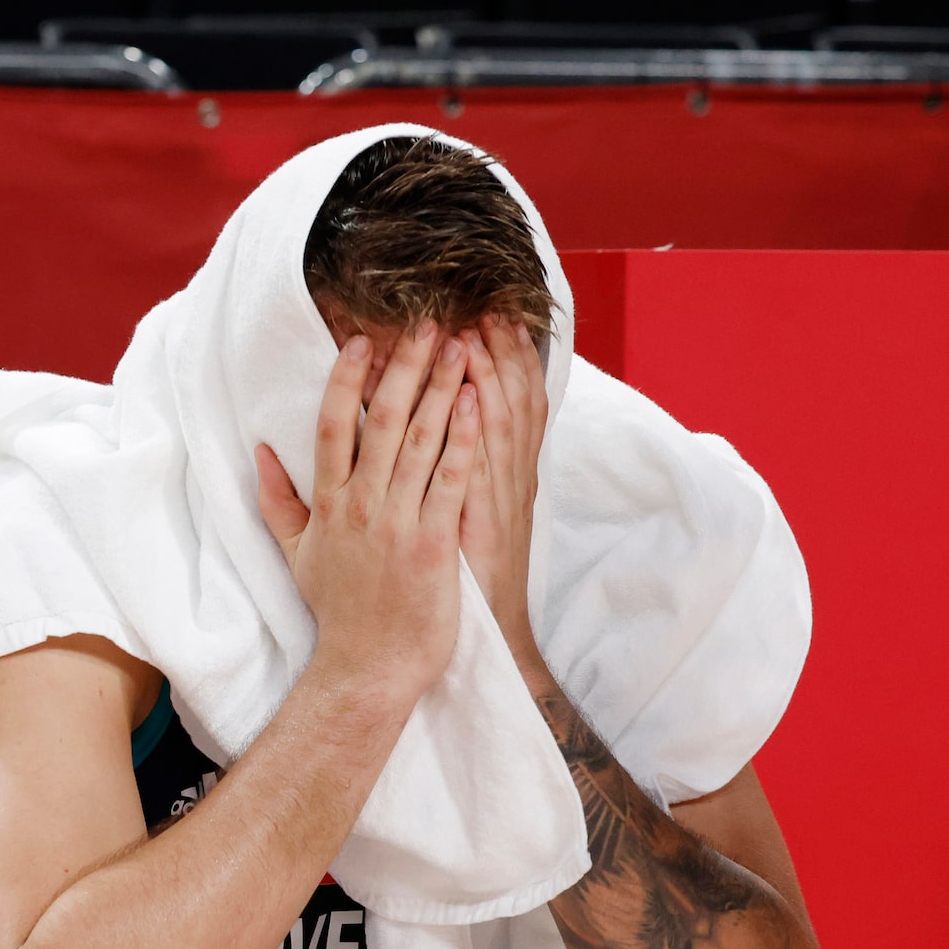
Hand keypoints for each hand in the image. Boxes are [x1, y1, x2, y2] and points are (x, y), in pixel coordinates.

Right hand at [255, 319, 480, 711]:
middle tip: (425, 322)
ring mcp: (396, 523)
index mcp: (328, 505)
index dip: (346, 380)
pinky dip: (463, 439)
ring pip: (419, 441)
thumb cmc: (339, 611)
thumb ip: (278, 501)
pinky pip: (451, 479)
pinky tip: (477, 402)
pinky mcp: (433, 543)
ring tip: (459, 347)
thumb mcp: (297, 554)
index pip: (331, 427)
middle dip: (404, 367)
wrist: (369, 667)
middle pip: (380, 421)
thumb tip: (260, 452)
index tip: (363, 341)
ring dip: (440, 388)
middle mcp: (359, 506)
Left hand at [458, 316, 547, 676]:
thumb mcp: (452, 522)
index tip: (485, 317)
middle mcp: (502, 484)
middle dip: (498, 355)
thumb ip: (448, 474)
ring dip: (492, 375)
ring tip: (480, 328)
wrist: (455, 642)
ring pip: (498, 426)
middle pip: (507, 405)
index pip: (501, 406)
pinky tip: (473, 391)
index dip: (499, 361)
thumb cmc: (446, 584)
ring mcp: (492, 503)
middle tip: (486, 307)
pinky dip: (477, 428)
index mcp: (493, 480)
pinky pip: (478, 468)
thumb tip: (441, 431)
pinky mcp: (477, 526)